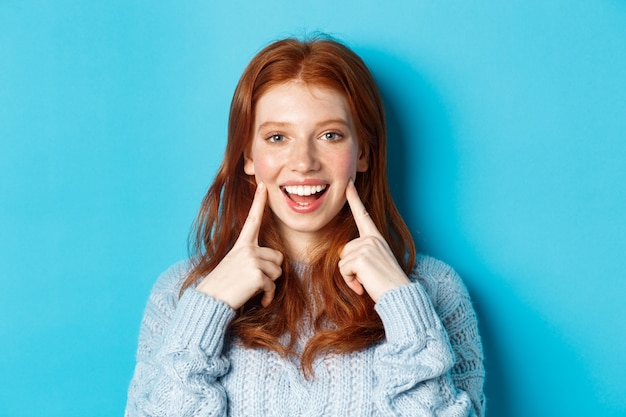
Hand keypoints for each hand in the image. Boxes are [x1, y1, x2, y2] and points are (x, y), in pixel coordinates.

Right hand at [196, 183, 283, 308]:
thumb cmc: (223, 286)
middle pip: (278, 257)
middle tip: (256, 280)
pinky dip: (269, 296)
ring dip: (269, 284)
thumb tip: (274, 262)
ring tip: (253, 288)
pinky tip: (261, 301)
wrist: (210, 301)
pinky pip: (273, 285)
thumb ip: (252, 258)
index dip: (258, 202)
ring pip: (278, 272)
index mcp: (241, 245)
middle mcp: (248, 249)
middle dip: (272, 271)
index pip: (252, 220)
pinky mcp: (257, 274)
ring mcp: (252, 260)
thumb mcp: (234, 265)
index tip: (261, 186)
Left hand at [338, 180, 409, 301]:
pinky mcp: (361, 257)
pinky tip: (363, 286)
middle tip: (366, 277)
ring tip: (367, 281)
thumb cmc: (387, 284)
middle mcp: (372, 239)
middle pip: (343, 250)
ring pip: (342, 261)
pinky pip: (343, 270)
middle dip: (349, 267)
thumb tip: (343, 255)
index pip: (363, 215)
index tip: (348, 183)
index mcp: (376, 238)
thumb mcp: (375, 263)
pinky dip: (350, 281)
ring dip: (350, 276)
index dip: (354, 199)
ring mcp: (367, 246)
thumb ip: (362, 254)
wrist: (400, 296)